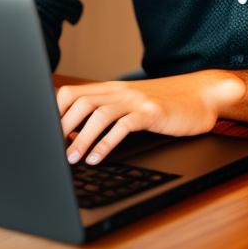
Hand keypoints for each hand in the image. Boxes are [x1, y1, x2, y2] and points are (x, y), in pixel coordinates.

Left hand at [56, 70, 244, 165]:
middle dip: (61, 127)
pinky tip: (98, 158)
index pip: (71, 92)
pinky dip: (106, 144)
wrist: (203, 95)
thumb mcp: (134, 105)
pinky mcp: (151, 113)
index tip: (44, 135)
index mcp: (112, 89)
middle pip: (79, 102)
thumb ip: (108, 114)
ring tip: (71, 159)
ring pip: (98, 114)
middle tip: (51, 151)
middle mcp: (120, 91)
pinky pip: (123, 126)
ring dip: (80, 138)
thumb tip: (73, 136)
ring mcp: (136, 100)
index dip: (53, 112)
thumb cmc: (167, 105)